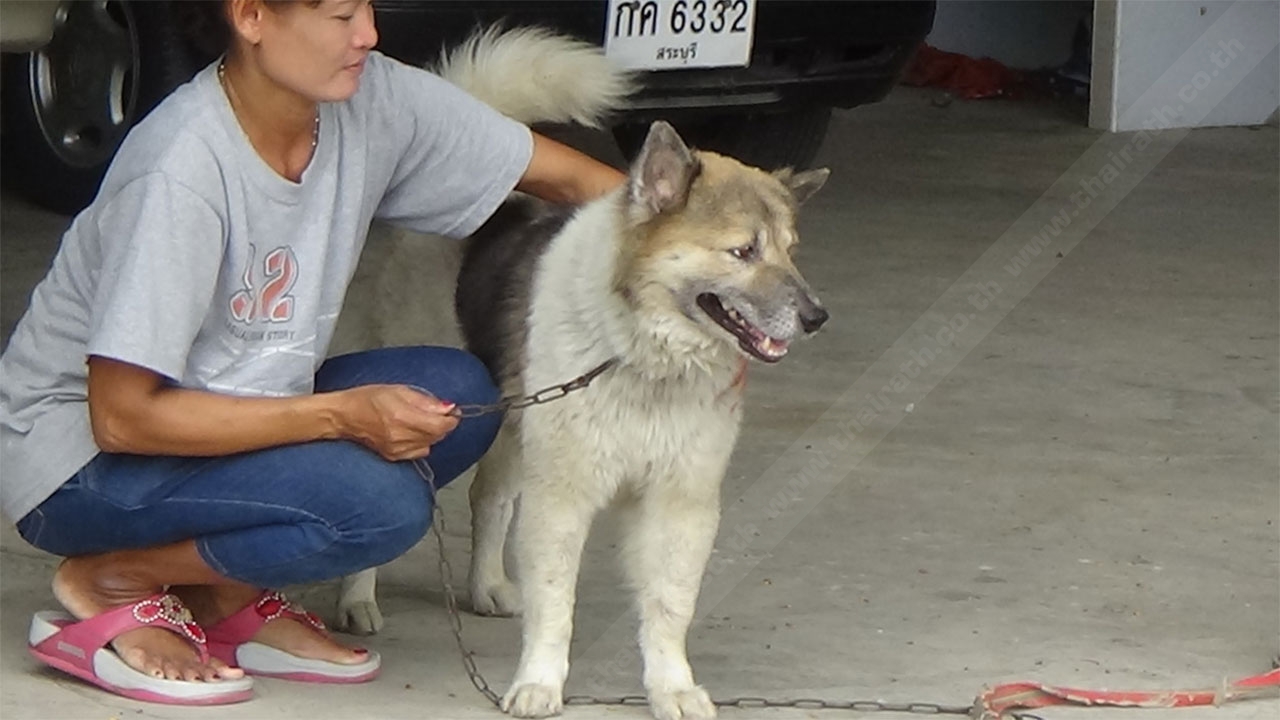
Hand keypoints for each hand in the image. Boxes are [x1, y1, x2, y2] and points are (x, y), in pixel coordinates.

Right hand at [336, 385, 459, 460]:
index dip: (451, 418)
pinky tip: (410, 432)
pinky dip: (421, 442)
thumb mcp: (399, 390)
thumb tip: (447, 407)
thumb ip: (425, 401)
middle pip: (438, 436)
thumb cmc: (367, 399)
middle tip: (436, 412)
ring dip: (431, 433)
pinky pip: (419, 451)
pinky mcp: (394, 457)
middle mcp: (400, 436)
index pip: (440, 425)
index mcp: (402, 417)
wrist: (343, 417)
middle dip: (442, 424)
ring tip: (419, 421)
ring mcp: (397, 449)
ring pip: (430, 444)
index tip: (452, 411)